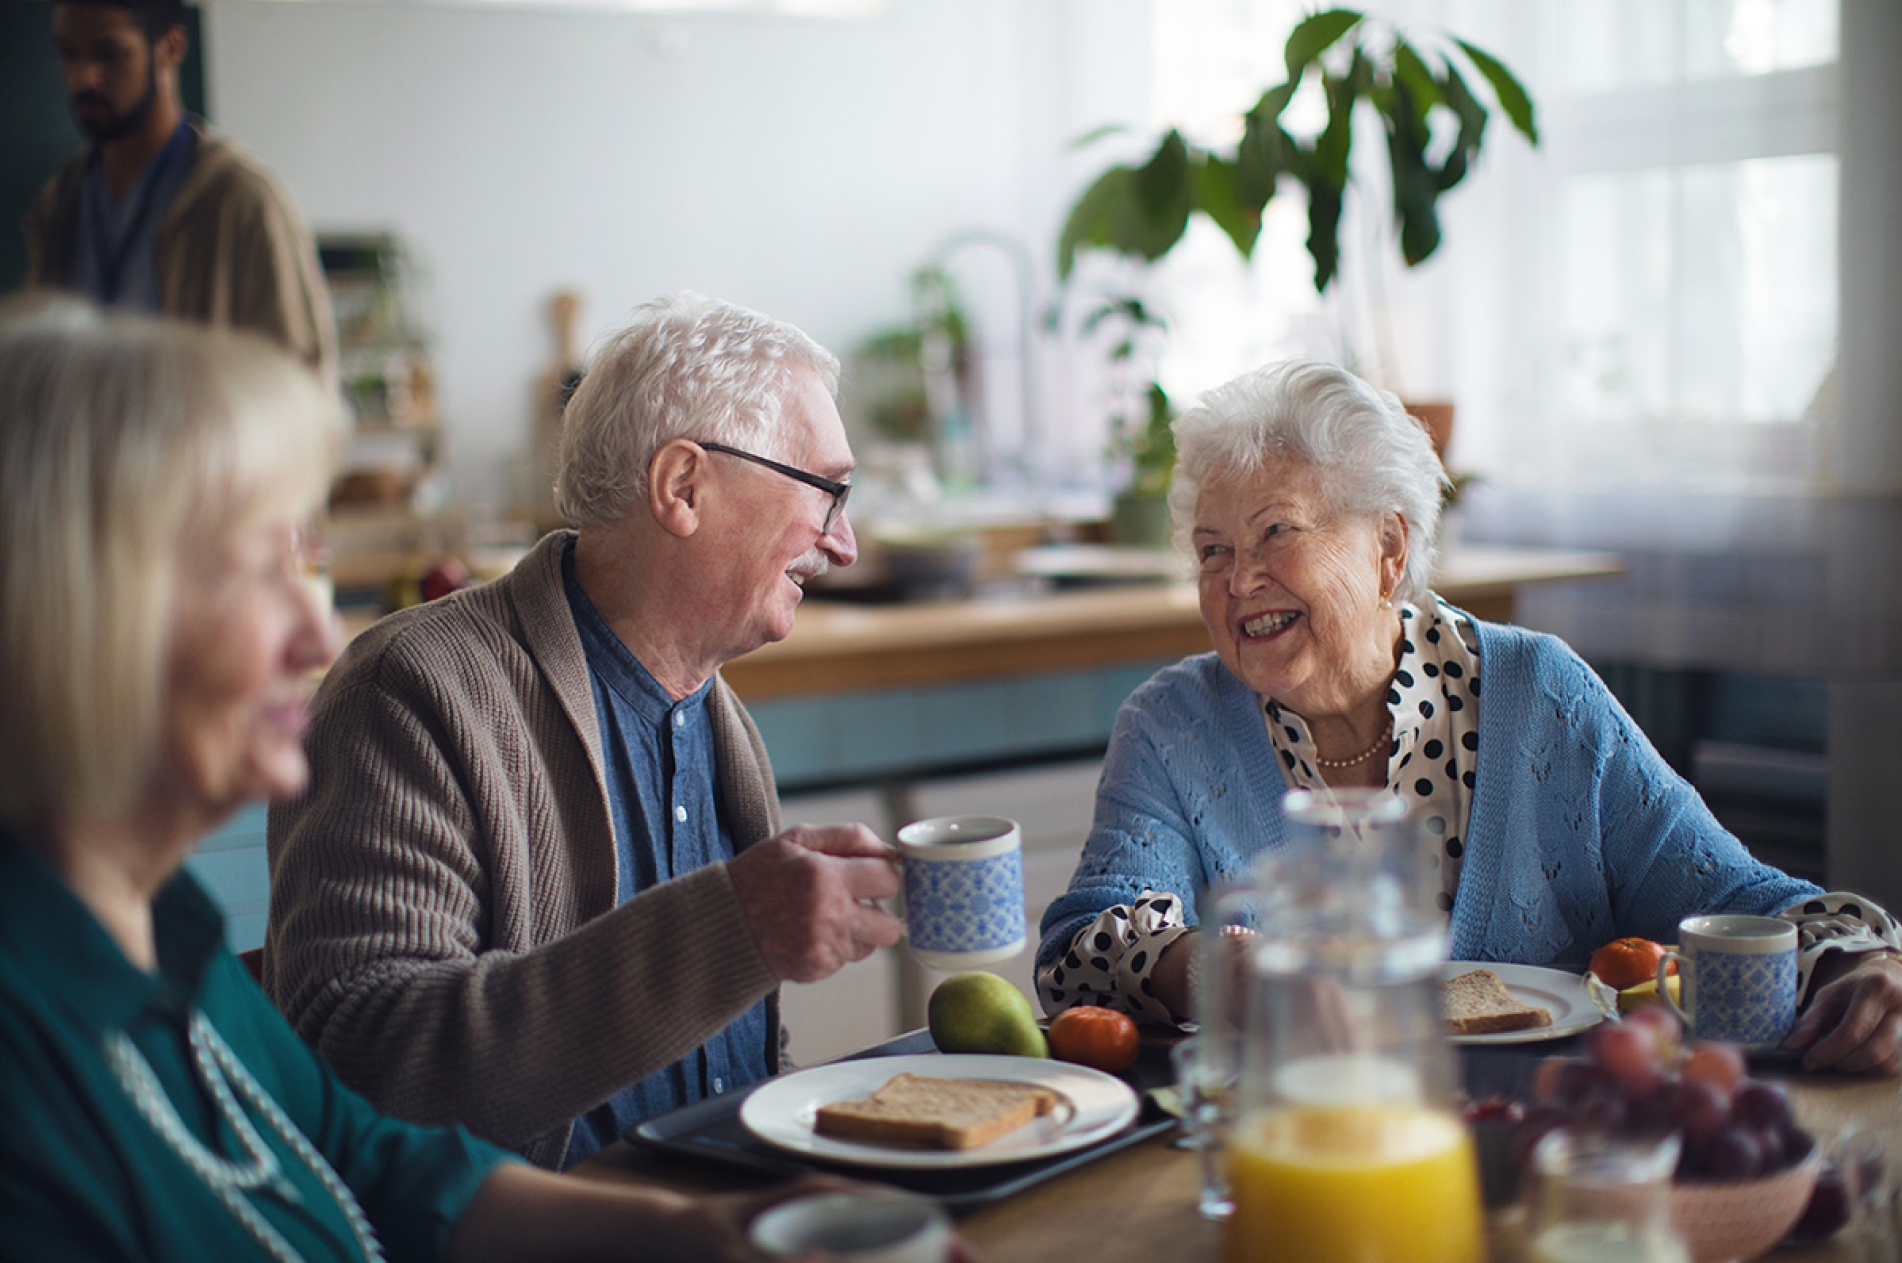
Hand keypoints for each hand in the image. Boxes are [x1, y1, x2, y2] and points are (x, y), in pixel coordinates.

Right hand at [727, 824, 902, 982]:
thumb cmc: (759, 875)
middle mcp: (829, 915)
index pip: (890, 880)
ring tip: (828, 915)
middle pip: (891, 926)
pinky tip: (812, 932)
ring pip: (871, 945)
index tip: (873, 874)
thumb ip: (850, 837)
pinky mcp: (816, 969)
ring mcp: (823, 947)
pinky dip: (836, 946)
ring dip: (858, 931)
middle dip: (880, 911)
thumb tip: (892, 851)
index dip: (884, 874)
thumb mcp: (797, 838)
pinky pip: (846, 959)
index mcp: (826, 876)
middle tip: (859, 900)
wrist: (722, 922)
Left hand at [1785, 953, 1901, 1074]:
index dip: (1828, 1051)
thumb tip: (1791, 1046)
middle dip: (1842, 1063)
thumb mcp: (1830, 995)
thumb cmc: (1857, 988)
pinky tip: (1860, 1057)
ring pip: (1886, 1064)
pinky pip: (1895, 1067)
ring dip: (1857, 1068)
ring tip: (1841, 1057)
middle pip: (1872, 1052)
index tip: (1808, 1062)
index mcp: (1877, 989)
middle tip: (1824, 1061)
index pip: (1853, 1031)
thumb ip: (1811, 1021)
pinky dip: (1872, 1069)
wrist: (1895, 980)